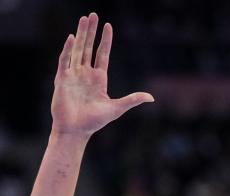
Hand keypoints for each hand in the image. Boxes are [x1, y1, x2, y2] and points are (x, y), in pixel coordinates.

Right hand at [52, 13, 152, 137]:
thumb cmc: (94, 122)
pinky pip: (64, 61)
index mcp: (99, 79)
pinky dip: (67, 49)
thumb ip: (132, 100)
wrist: (75, 131)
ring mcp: (73, 75)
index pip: (103, 54)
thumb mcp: (116, 109)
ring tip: (83, 19)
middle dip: (91, 31)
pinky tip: (71, 38)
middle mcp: (86, 74)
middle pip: (89, 47)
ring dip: (80, 34)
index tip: (108, 25)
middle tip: (93, 14)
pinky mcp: (62, 79)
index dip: (106, 40)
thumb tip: (151, 98)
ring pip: (77, 50)